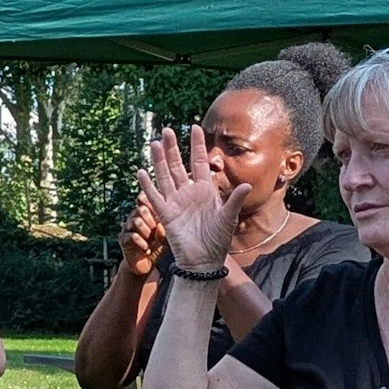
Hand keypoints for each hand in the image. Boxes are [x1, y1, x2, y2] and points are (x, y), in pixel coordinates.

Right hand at [118, 197, 166, 276]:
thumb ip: (165, 227)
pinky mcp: (123, 240)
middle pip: (141, 209)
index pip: (144, 201)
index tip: (158, 211)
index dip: (150, 203)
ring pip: (136, 222)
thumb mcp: (165, 236)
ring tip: (151, 240)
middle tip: (155, 228)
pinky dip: (141, 243)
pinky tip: (146, 249)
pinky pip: (132, 236)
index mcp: (145, 214)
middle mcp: (135, 218)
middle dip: (151, 218)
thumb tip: (162, 224)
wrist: (145, 265)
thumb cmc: (157, 248)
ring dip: (146, 231)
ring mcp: (128, 229)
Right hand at [137, 126, 247, 271]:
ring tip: (154, 144)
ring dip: (159, 160)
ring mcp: (175, 202)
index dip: (197, 145)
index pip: (200, 162)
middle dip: (173, 147)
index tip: (195, 127)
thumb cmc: (218, 240)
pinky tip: (141, 171)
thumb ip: (235, 200)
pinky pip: (154, 196)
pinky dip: (147, 184)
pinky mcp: (165, 214)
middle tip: (166, 130)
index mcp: (205, 190)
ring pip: (165, 176)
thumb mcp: (229, 218)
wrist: (203, 260)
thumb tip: (246, 185)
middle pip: (178, 165)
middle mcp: (188, 192)